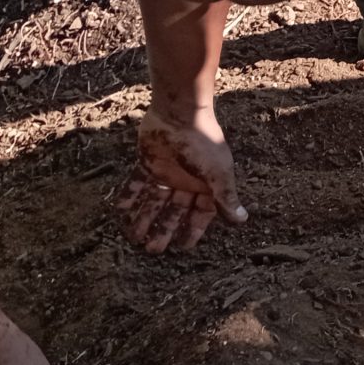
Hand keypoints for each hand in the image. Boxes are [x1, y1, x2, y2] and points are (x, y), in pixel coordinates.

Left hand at [116, 105, 245, 253]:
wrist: (181, 113)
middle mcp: (187, 181)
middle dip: (165, 230)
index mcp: (206, 184)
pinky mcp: (148, 163)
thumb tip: (242, 220)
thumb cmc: (204, 143)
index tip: (183, 248)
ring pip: (154, 201)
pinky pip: (137, 184)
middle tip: (153, 250)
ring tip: (134, 238)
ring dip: (145, 219)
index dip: (193, 230)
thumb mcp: (218, 174)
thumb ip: (225, 198)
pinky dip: (129, 197)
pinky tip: (121, 212)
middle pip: (175, 211)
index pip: (200, 213)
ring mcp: (166, 172)